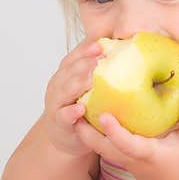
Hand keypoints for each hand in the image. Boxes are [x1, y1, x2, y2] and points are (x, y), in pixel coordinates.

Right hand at [40, 38, 105, 157]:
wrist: (64, 134)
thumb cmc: (79, 106)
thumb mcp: (85, 86)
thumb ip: (96, 71)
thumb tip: (122, 51)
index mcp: (65, 73)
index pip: (74, 57)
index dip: (87, 50)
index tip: (102, 45)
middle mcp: (58, 85)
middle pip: (71, 70)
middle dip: (86, 64)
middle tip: (103, 59)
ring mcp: (56, 103)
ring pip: (66, 90)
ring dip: (80, 83)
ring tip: (93, 78)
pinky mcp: (58, 121)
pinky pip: (64, 115)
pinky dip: (71, 112)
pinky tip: (81, 109)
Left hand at [73, 89, 178, 179]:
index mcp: (147, 154)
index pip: (127, 144)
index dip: (114, 131)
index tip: (103, 115)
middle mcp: (131, 159)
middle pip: (102, 148)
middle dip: (86, 132)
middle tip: (74, 110)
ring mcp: (125, 162)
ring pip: (100, 149)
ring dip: (87, 133)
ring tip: (77, 111)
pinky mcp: (124, 161)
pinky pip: (105, 148)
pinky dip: (95, 136)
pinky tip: (91, 118)